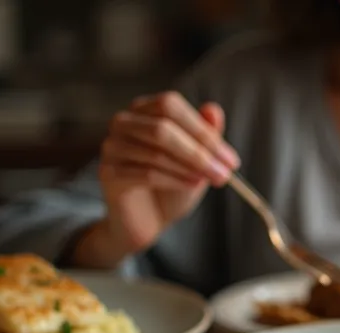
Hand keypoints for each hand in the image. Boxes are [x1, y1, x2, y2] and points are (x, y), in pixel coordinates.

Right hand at [95, 91, 239, 256]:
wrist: (148, 220)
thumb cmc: (173, 184)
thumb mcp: (197, 159)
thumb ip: (205, 134)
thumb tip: (212, 109)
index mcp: (144, 110)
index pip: (170, 105)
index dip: (202, 130)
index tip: (230, 158)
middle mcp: (123, 122)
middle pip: (162, 127)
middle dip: (199, 152)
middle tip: (224, 173)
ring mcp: (112, 146)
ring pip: (156, 152)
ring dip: (189, 168)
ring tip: (208, 181)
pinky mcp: (109, 173)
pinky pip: (146, 173)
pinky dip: (174, 180)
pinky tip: (190, 186)